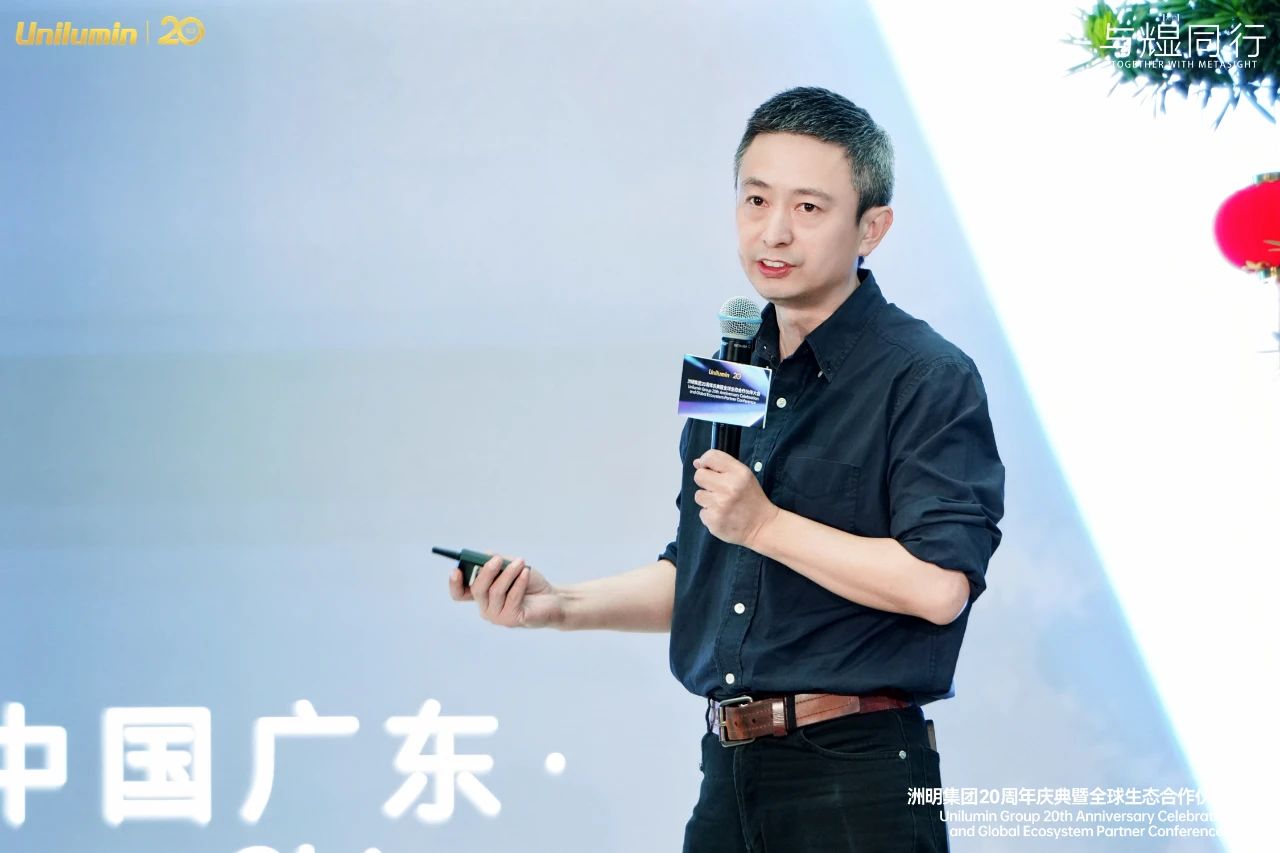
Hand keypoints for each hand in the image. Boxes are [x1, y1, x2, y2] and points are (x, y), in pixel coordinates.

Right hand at [448, 552, 564, 628]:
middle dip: (487, 571)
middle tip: (498, 558)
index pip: (460, 593)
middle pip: (477, 590)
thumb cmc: (529, 582)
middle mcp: (486, 607)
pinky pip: (512, 598)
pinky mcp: (512, 620)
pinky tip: (526, 572)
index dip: (454, 584)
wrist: (552, 598)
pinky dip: (519, 582)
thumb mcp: (512, 567)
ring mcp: (497, 616)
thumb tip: (485, 556)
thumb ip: (498, 562)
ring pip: (496, 592)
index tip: (456, 570)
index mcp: (482, 594)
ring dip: (508, 574)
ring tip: (521, 562)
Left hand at [692, 449, 779, 548]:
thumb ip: (722, 466)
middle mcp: (728, 487)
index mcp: (738, 473)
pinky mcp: (714, 520)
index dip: (705, 461)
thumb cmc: (752, 499)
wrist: (762, 526)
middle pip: (699, 476)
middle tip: (717, 489)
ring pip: (698, 495)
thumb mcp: (745, 476)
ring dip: (707, 500)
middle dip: (705, 482)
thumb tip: (696, 462)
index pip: (711, 457)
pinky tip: (722, 515)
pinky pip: (702, 512)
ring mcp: (720, 505)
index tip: (707, 468)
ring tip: (722, 504)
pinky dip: (710, 514)